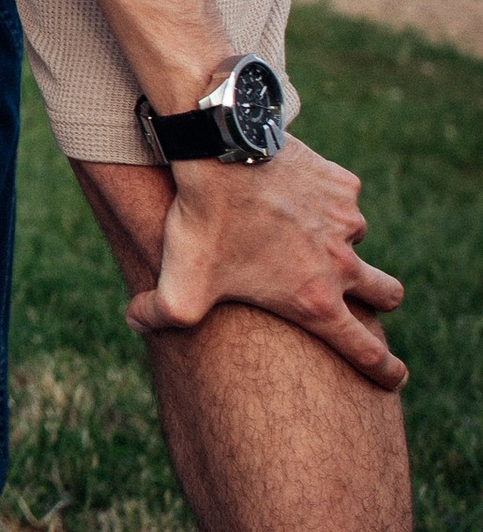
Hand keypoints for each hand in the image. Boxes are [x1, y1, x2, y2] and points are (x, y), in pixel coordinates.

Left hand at [125, 139, 407, 387]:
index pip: (366, 351)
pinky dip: (321, 200)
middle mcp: (342, 264)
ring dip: (336, 241)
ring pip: (357, 240)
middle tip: (358, 299)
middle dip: (378, 301)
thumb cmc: (203, 223)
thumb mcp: (177, 284)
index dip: (383, 372)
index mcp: (315, 301)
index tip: (393, 378)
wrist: (220, 153)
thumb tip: (137, 323)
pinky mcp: (341, 183)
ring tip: (291, 230)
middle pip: (388, 294)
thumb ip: (158, 316)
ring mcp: (347, 222)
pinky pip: (340, 198)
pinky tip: (286, 192)